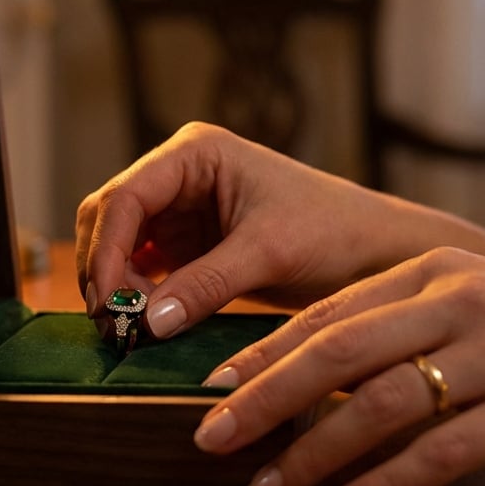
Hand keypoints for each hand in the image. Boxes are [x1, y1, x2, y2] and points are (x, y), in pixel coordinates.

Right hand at [75, 123, 484, 338]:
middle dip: (106, 269)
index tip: (110, 303)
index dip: (108, 250)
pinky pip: (144, 270)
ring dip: (118, 287)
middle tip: (114, 326)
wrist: (377, 256)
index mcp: (196, 152)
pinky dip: (138, 298)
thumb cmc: (335, 232)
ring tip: (129, 333)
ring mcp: (182, 210)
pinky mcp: (190, 246)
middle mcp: (181, 174)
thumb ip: (204, 284)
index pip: (126, 196)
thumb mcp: (269, 254)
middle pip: (111, 218)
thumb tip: (146, 323)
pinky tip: (145, 329)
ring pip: (121, 247)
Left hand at [191, 246, 484, 485]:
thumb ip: (415, 320)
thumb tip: (328, 366)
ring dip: (310, 454)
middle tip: (208, 437)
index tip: (210, 384)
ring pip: (376, 405)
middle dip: (262, 397)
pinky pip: (436, 454)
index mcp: (438, 269)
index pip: (330, 309)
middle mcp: (460, 301)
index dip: (264, 350)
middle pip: (336, 352)